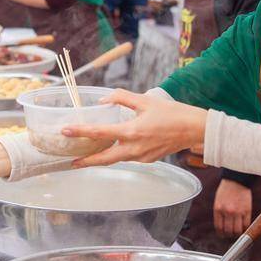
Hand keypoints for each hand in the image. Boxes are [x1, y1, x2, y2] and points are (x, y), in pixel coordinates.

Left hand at [65, 89, 207, 167]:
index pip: (99, 133)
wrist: (194, 129)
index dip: (80, 132)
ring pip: (116, 159)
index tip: (65, 131)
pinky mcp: (148, 160)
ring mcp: (141, 157)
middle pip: (103, 159)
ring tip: (87, 156)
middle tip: (71, 162)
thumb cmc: (171, 112)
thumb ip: (121, 97)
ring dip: (101, 159)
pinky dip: (118, 155)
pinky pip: (128, 158)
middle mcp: (134, 148)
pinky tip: (113, 149)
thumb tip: (103, 100)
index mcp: (131, 131)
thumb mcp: (144, 100)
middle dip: (86, 162)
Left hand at [213, 178, 251, 236]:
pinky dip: (245, 228)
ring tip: (238, 233)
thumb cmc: (226, 189)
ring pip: (238, 230)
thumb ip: (220, 212)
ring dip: (237, 234)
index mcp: (218, 209)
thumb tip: (222, 225)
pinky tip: (244, 228)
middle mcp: (227, 212)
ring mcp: (238, 212)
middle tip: (231, 235)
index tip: (223, 235)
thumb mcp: (218, 200)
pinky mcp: (247, 210)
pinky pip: (246, 225)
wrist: (236, 179)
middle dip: (229, 235)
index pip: (219, 227)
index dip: (221, 234)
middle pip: (228, 231)